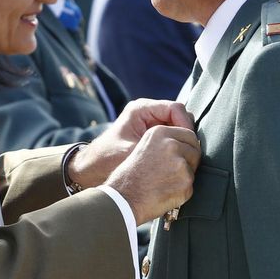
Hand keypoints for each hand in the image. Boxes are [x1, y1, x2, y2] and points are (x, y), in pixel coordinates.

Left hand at [68, 99, 193, 190]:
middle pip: (179, 117)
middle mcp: (148, 113)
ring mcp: (150, 125)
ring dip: (182, 141)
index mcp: (141, 109)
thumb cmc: (106, 160)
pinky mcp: (152, 137)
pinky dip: (176, 147)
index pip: (175, 108)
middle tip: (190, 151)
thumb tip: (181, 151)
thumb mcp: (131, 152)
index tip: (188, 142)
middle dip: (186, 133)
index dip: (186, 124)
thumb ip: (154, 148)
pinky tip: (178, 161)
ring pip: (177, 128)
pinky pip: (171, 138)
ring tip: (186, 157)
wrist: (89, 171)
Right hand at [105, 124, 199, 224]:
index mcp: (160, 133)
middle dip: (189, 160)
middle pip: (195, 150)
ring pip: (193, 169)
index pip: (189, 134)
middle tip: (174, 172)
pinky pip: (190, 186)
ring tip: (164, 183)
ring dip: (184, 177)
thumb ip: (165, 143)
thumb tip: (187, 146)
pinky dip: (181, 192)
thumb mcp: (145, 147)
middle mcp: (172, 144)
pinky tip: (165, 193)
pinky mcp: (185, 181)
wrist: (123, 198)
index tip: (182, 155)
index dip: (187, 146)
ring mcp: (180, 163)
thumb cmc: (130, 176)